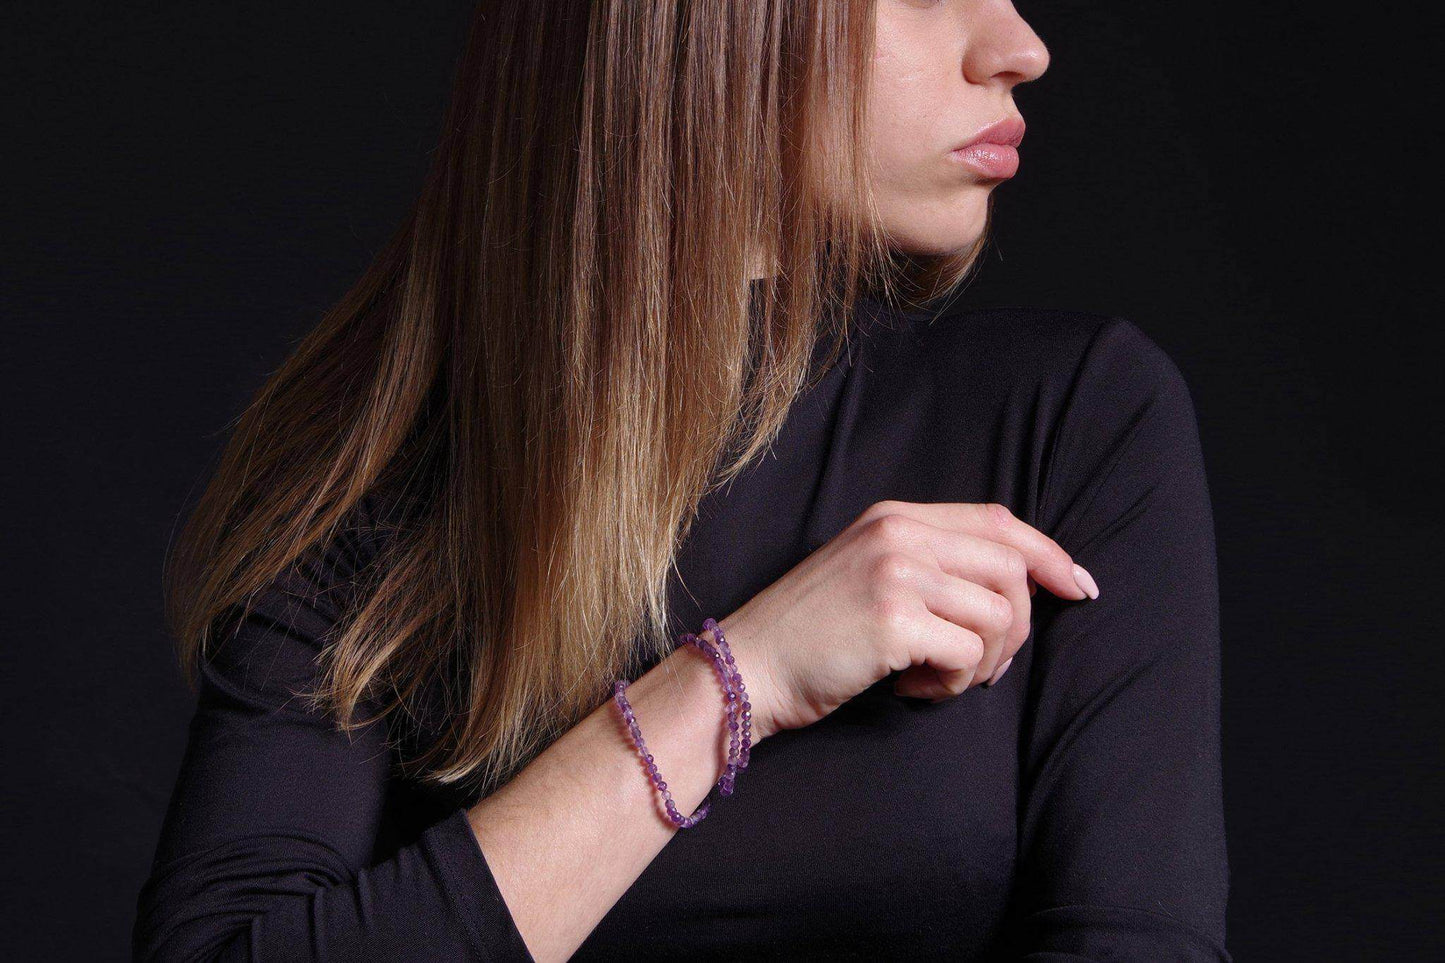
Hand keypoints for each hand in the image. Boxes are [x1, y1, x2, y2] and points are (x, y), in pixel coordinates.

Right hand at [715, 501, 1096, 740]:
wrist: (748, 665)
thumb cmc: (811, 632)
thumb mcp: (869, 570)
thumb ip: (929, 561)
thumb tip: (1017, 584)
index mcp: (896, 515)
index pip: (999, 521)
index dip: (1049, 554)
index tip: (1078, 587)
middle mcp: (899, 533)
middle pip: (1012, 567)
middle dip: (1021, 624)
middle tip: (990, 666)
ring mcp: (896, 573)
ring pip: (998, 614)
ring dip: (985, 662)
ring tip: (939, 678)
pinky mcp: (893, 619)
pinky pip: (969, 654)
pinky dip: (954, 684)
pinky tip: (914, 688)